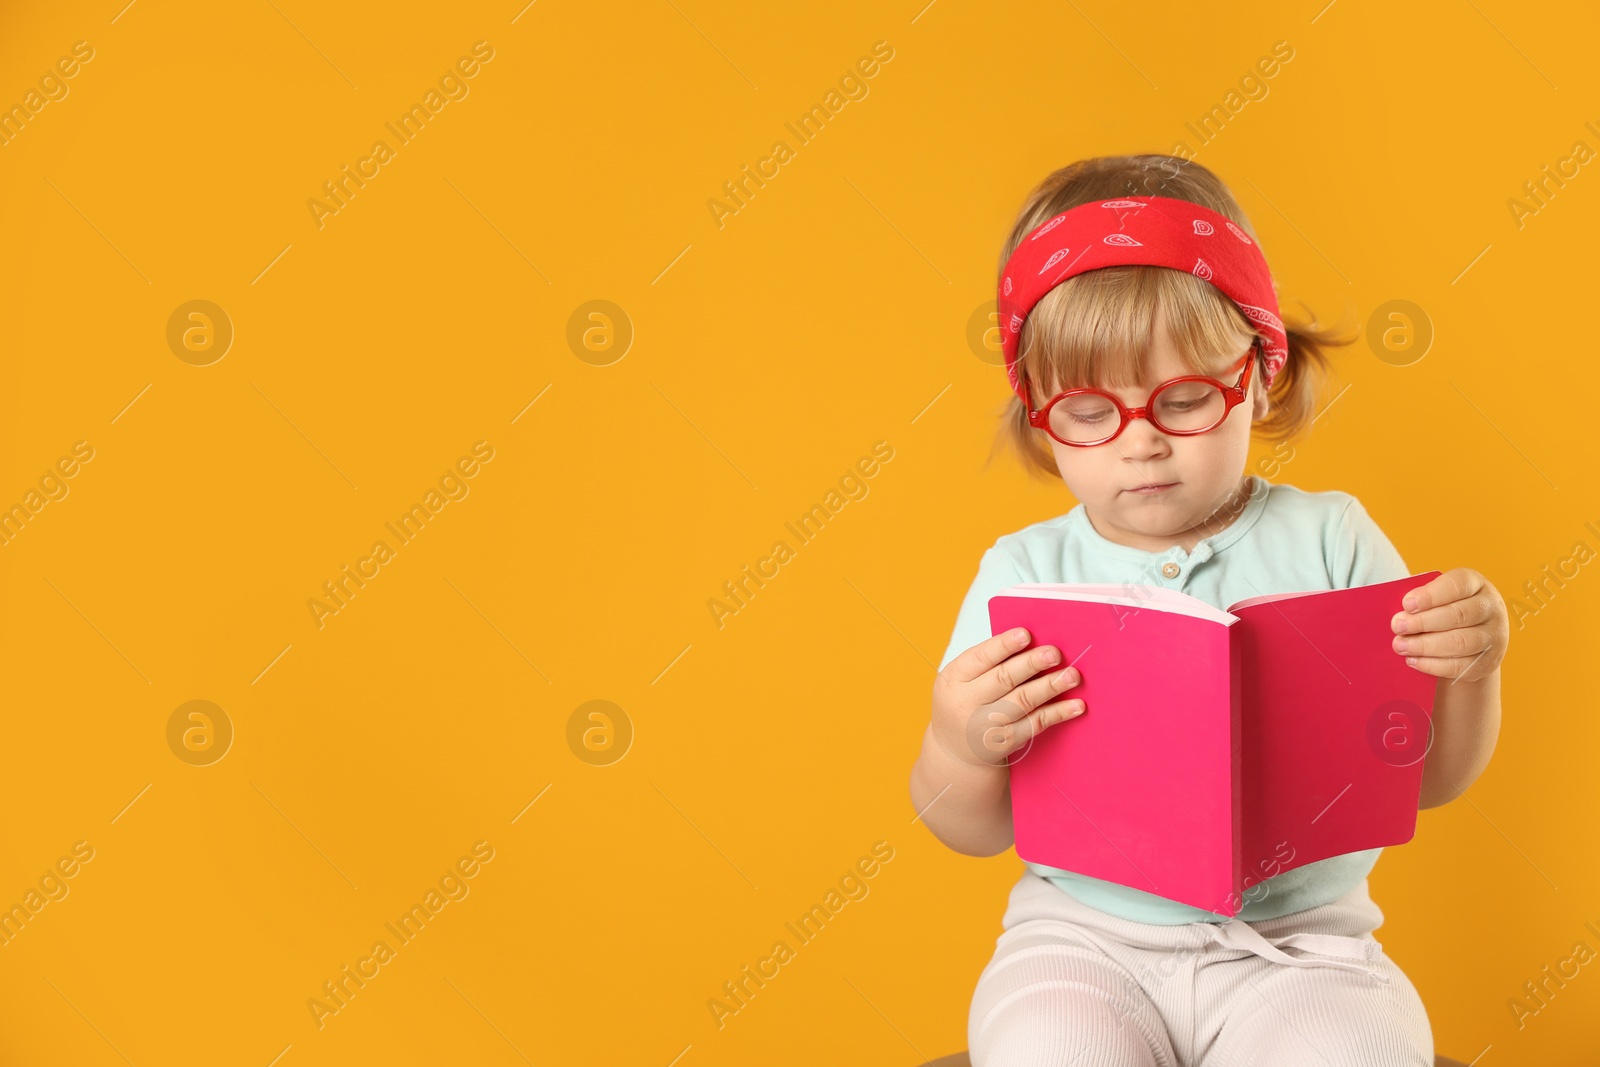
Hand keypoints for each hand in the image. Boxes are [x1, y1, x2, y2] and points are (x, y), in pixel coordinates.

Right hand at [931, 627, 1084, 766]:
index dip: (1004, 646)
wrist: (955, 750)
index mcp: (954, 680)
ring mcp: (986, 726)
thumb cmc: (964, 702)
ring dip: (1050, 687)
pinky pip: (1036, 724)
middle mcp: (967, 703)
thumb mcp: (962, 680)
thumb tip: (1032, 643)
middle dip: (1032, 664)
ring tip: (1072, 675)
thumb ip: (988, 662)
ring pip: (1023, 701)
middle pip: (1004, 679)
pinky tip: (1076, 705)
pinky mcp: (1006, 742)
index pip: (980, 658)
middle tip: (1055, 653)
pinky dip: (1058, 713)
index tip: (1026, 634)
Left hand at [1390, 567, 1507, 682]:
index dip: (1431, 595)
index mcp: (1476, 584)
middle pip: (1458, 615)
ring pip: (1460, 642)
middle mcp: (1491, 608)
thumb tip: (1400, 615)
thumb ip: (1421, 602)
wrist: (1471, 641)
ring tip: (1401, 646)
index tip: (1407, 604)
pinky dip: (1434, 665)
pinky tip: (1414, 660)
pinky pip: (1461, 666)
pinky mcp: (1489, 662)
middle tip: (1397, 627)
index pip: (1458, 585)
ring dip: (1426, 646)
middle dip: (1423, 622)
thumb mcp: (1437, 598)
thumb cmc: (1445, 611)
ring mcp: (1494, 636)